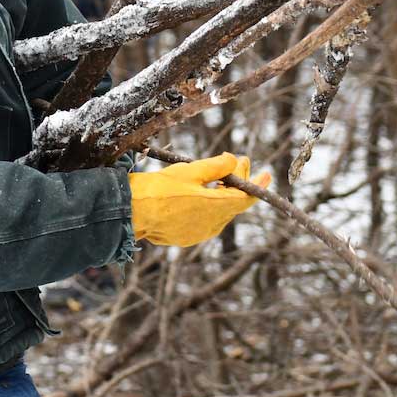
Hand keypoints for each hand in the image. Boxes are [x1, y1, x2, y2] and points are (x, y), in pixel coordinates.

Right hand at [128, 152, 270, 246]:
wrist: (131, 212)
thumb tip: (234, 160)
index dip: (258, 185)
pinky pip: (207, 219)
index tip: (265, 173)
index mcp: (216, 207)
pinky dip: (211, 204)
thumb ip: (216, 166)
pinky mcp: (188, 237)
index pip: (247, 197)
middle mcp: (213, 224)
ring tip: (221, 176)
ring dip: (224, 193)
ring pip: (220, 211)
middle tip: (240, 163)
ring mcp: (200, 233)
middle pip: (234, 203)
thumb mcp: (190, 171)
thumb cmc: (158, 189)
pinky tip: (204, 192)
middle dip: (239, 182)